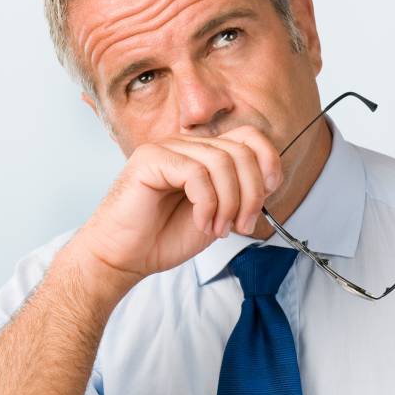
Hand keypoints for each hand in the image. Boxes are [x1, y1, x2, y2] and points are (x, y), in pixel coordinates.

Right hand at [66, 125, 282, 297]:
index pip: (248, 136)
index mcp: (202, 154)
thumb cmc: (163, 237)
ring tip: (220, 228)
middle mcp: (186, 145)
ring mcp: (167, 148)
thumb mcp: (217, 214)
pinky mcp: (150, 160)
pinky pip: (196, 174)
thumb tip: (268, 181)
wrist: (123, 258)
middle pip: (240, 150)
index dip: (267, 160)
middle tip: (242, 225)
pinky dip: (208, 204)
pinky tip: (202, 223)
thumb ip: (239, 193)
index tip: (270, 191)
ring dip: (230, 202)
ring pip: (221, 162)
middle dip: (251, 192)